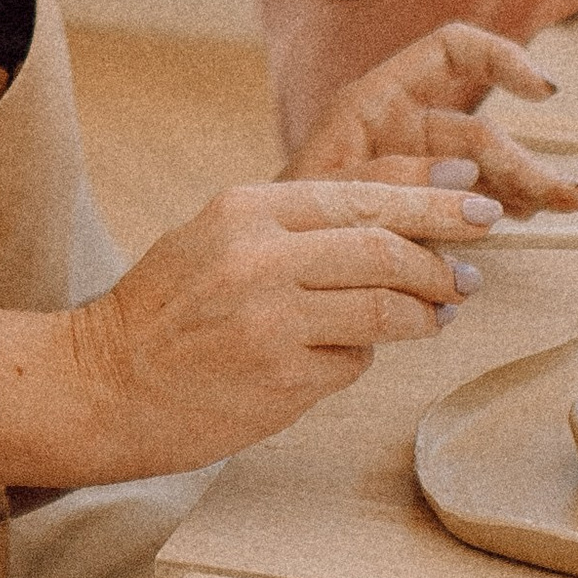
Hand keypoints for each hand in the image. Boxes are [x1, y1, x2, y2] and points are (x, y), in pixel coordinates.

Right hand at [64, 174, 499, 470]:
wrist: (101, 384)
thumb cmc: (163, 310)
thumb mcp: (217, 236)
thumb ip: (294, 226)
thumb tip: (389, 223)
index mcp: (249, 208)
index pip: (361, 194)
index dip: (429, 197)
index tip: (474, 201)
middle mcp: (263, 257)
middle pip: (385, 248)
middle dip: (443, 256)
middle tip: (476, 268)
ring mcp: (273, 321)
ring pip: (382, 308)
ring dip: (424, 312)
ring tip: (441, 312)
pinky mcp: (280, 381)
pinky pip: (352, 361)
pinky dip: (365, 355)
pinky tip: (360, 352)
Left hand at [286, 22, 577, 217]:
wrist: (263, 274)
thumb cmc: (279, 222)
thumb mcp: (323, 192)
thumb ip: (387, 182)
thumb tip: (466, 183)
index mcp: (375, 100)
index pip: (451, 52)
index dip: (500, 58)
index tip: (545, 92)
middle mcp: (404, 127)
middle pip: (481, 130)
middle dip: (528, 159)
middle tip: (573, 196)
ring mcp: (417, 169)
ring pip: (488, 169)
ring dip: (532, 183)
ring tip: (573, 203)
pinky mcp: (425, 209)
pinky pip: (476, 200)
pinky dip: (506, 206)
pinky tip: (530, 216)